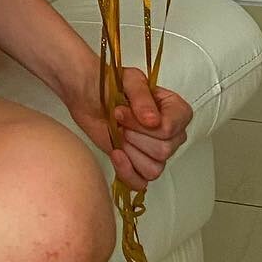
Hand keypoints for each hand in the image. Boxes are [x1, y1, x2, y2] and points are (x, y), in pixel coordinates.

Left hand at [67, 65, 192, 188]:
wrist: (86, 94)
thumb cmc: (109, 83)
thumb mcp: (128, 80)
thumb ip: (142, 98)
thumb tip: (153, 121)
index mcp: (175, 110)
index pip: (171, 130)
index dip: (143, 125)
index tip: (122, 110)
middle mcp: (171, 133)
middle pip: (163, 150)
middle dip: (134, 135)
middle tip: (118, 119)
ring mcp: (155, 151)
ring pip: (153, 168)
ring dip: (130, 151)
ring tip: (119, 133)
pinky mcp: (138, 164)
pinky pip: (141, 182)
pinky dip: (126, 172)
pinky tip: (116, 153)